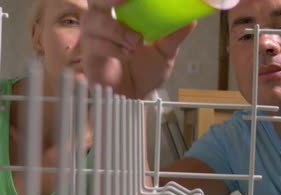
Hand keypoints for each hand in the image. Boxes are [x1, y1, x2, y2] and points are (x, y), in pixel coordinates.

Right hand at [81, 0, 196, 98]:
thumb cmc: (145, 73)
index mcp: (121, 16)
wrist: (136, 98)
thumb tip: (191, 20)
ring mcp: (94, 38)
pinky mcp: (89, 56)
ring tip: (136, 42)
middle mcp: (103, 23)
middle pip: (95, 0)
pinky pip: (95, 45)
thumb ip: (174, 36)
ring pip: (94, 21)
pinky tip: (127, 54)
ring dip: (117, 30)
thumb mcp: (165, 53)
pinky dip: (113, 48)